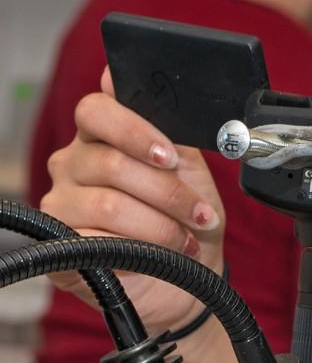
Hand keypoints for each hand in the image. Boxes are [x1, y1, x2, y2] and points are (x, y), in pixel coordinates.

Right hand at [41, 68, 225, 335]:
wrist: (190, 278)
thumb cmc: (187, 219)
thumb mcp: (191, 170)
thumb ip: (169, 130)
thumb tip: (127, 83)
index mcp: (102, 136)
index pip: (96, 110)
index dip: (135, 130)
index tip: (172, 157)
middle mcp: (73, 164)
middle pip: (111, 162)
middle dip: (167, 192)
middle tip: (198, 212)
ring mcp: (61, 203)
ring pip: (108, 204)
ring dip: (160, 225)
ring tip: (186, 239)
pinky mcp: (60, 244)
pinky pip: (94, 240)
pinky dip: (138, 249)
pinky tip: (157, 257)